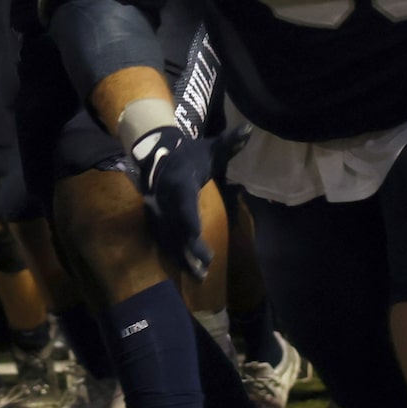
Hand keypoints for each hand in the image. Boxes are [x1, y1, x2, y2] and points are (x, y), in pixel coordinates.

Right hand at [125, 122, 215, 277]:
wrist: (156, 152)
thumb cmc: (190, 153)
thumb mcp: (210, 147)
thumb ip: (229, 141)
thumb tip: (250, 130)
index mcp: (180, 182)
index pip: (184, 204)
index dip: (189, 221)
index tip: (197, 237)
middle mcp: (166, 200)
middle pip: (176, 227)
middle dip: (189, 249)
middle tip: (206, 267)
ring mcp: (159, 212)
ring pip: (168, 238)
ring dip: (182, 258)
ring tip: (200, 277)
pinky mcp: (156, 219)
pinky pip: (164, 240)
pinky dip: (175, 256)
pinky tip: (188, 271)